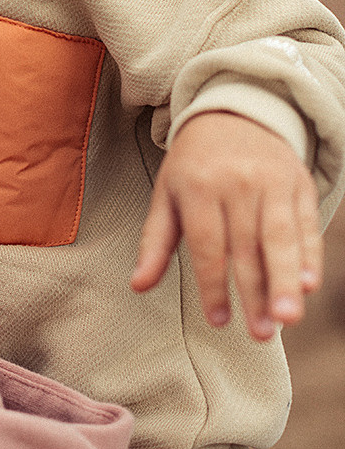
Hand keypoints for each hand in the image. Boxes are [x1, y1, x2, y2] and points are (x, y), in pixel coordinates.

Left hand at [131, 111, 321, 341]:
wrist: (233, 114)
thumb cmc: (194, 165)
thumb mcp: (167, 194)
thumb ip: (154, 241)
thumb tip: (137, 285)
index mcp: (198, 186)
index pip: (207, 244)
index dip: (213, 285)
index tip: (218, 322)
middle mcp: (236, 182)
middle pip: (247, 245)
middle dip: (256, 293)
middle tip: (260, 334)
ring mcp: (271, 181)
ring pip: (281, 237)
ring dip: (286, 281)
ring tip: (287, 319)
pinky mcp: (298, 183)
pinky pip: (306, 225)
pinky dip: (310, 256)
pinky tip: (310, 285)